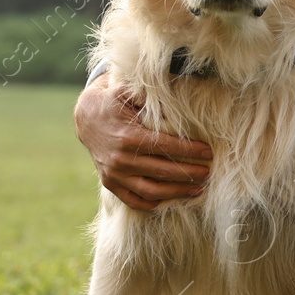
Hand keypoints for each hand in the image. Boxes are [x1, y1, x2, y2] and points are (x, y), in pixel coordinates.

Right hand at [75, 74, 211, 209]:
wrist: (85, 119)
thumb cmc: (113, 102)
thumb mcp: (127, 92)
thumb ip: (149, 97)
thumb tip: (174, 106)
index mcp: (129, 137)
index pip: (167, 147)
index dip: (190, 150)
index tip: (208, 152)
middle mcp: (121, 159)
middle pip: (163, 172)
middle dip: (189, 173)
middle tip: (208, 172)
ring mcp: (114, 174)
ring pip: (151, 191)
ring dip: (177, 192)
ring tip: (198, 189)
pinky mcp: (110, 183)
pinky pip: (133, 200)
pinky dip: (152, 203)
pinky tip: (170, 199)